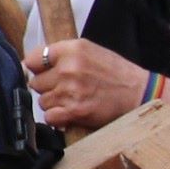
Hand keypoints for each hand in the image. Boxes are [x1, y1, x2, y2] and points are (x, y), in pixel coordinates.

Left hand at [25, 38, 150, 131]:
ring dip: (54, 103)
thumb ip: (62, 55)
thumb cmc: (115, 73)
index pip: (32, 59)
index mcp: (72, 50)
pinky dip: (58, 118)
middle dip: (48, 87)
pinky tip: (72, 112)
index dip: (37, 69)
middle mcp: (69, 68)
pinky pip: (49, 117)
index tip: (45, 73)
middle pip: (35, 83)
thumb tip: (30, 65)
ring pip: (42, 101)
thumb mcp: (89, 51)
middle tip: (67, 88)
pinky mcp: (75, 111)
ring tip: (73, 99)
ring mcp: (70, 91)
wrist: (139, 93)